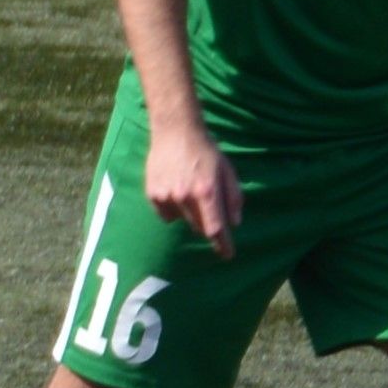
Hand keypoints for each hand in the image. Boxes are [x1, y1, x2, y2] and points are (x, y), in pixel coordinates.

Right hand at [143, 115, 242, 256]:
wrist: (175, 131)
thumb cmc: (206, 151)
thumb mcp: (227, 171)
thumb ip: (233, 197)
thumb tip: (234, 223)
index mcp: (207, 191)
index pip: (215, 228)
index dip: (222, 244)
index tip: (227, 255)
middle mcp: (185, 197)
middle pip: (199, 227)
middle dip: (208, 223)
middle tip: (208, 204)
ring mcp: (166, 196)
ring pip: (182, 220)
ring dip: (189, 213)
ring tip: (189, 189)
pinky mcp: (152, 194)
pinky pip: (166, 214)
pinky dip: (173, 208)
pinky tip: (175, 189)